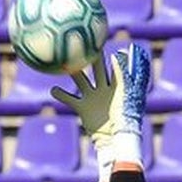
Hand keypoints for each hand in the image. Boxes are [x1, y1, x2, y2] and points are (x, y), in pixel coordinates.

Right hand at [52, 44, 151, 181]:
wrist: (116, 139)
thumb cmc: (126, 121)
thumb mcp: (128, 97)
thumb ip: (125, 78)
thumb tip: (123, 58)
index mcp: (117, 87)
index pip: (114, 67)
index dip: (111, 55)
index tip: (107, 43)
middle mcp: (104, 89)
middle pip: (96, 69)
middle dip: (91, 57)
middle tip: (82, 42)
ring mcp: (92, 97)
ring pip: (80, 80)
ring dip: (72, 72)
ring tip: (63, 62)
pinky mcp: (82, 108)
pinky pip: (69, 99)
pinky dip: (61, 95)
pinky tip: (53, 90)